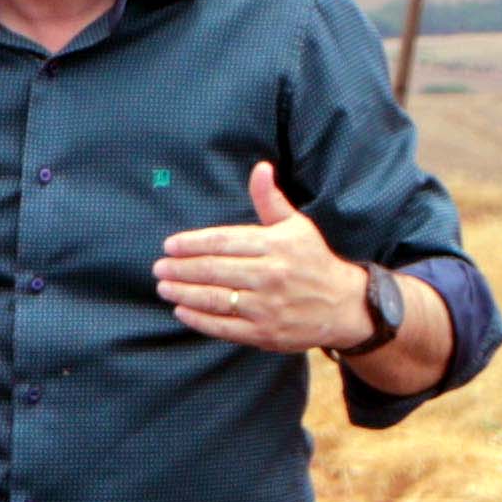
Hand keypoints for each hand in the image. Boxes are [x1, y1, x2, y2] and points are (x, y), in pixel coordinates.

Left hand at [154, 163, 376, 354]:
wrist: (343, 306)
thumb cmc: (313, 260)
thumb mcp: (296, 226)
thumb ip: (270, 200)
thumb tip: (260, 168)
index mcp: (276, 245)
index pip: (223, 242)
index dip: (192, 244)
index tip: (169, 246)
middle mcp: (271, 275)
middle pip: (214, 270)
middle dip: (181, 269)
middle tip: (159, 268)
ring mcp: (267, 307)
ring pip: (215, 298)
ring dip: (184, 293)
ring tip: (165, 288)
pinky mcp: (265, 333)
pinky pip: (224, 326)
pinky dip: (199, 319)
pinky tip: (182, 311)